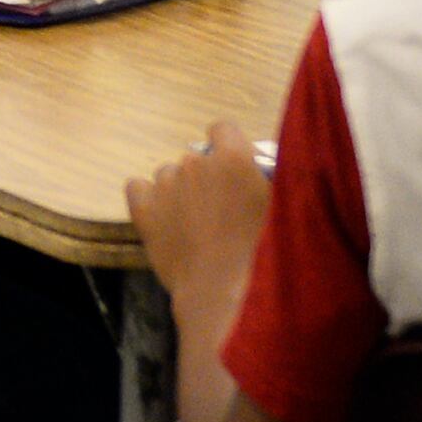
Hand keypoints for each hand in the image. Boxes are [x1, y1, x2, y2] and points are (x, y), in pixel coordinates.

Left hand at [125, 120, 272, 312]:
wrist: (227, 293)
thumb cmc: (265, 252)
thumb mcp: (285, 207)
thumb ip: (271, 178)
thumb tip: (264, 167)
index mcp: (231, 157)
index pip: (222, 129)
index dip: (230, 149)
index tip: (237, 173)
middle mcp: (194, 162)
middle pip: (196, 158)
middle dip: (207, 177)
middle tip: (223, 210)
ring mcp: (165, 185)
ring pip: (168, 174)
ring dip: (180, 190)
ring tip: (195, 223)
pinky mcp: (143, 210)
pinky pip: (137, 187)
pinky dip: (148, 199)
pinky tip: (162, 218)